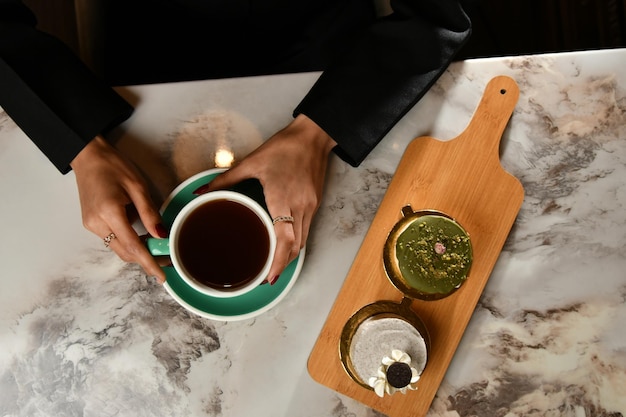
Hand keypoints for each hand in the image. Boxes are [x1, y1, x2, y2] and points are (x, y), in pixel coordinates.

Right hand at [70, 135, 166, 282]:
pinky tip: (141, 235)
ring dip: (137, 251)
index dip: (149, 263)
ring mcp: (91, 225)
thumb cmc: (113, 166)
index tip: (161, 276)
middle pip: (125, 252)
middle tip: (167, 260)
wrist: (88, 157)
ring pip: (118, 248)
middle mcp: (97, 224)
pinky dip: (127, 241)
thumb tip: (161, 235)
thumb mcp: (137, 186)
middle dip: (146, 259)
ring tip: (157, 247)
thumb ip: (149, 212)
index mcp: (110, 212)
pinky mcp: (90, 224)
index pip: (133, 246)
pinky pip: (112, 239)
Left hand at [199, 114, 335, 284]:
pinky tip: (286, 242)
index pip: (285, 241)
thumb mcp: (251, 162)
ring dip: (291, 255)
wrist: (313, 136)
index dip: (278, 263)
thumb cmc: (284, 148)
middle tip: (268, 277)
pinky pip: (307, 229)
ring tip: (276, 265)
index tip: (269, 277)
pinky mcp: (316, 202)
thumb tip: (202, 192)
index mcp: (283, 200)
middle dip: (283, 265)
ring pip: (303, 240)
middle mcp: (301, 208)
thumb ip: (225, 180)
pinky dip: (297, 241)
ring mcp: (311, 206)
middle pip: (296, 247)